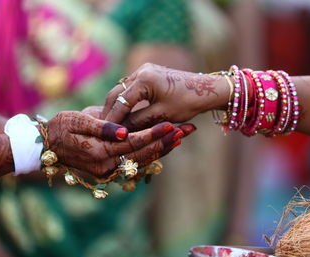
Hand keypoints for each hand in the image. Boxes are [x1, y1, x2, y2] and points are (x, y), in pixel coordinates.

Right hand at [46, 111, 194, 176]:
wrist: (46, 145)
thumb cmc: (60, 127)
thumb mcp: (77, 121)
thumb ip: (102, 127)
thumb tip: (125, 131)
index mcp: (99, 152)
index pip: (133, 143)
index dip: (153, 134)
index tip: (171, 125)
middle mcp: (106, 165)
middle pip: (142, 154)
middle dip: (165, 142)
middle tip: (186, 131)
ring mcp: (107, 170)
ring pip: (140, 160)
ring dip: (161, 149)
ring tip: (180, 137)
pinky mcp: (108, 169)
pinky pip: (133, 163)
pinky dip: (149, 154)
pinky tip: (162, 146)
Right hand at [102, 63, 228, 129]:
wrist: (207, 89)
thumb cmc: (187, 102)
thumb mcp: (161, 116)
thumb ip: (138, 122)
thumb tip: (119, 131)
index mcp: (144, 79)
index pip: (121, 102)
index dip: (112, 120)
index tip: (105, 134)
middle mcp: (141, 70)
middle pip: (116, 93)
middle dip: (110, 112)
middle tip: (102, 129)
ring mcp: (144, 70)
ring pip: (121, 90)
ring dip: (116, 106)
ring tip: (111, 124)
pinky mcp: (147, 73)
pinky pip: (129, 88)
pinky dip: (124, 101)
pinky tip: (122, 114)